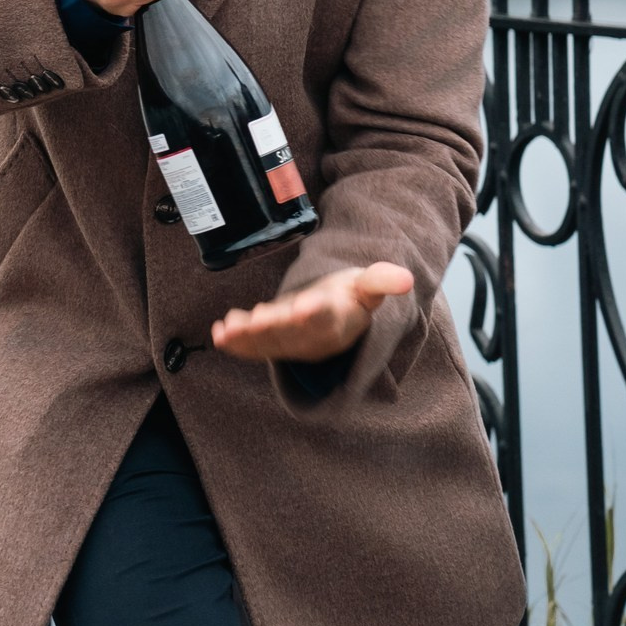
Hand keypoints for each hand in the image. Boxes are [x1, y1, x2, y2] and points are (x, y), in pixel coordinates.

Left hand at [210, 262, 413, 362]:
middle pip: (293, 333)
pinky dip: (236, 343)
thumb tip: (406, 279)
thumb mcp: (368, 284)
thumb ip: (381, 280)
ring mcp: (293, 343)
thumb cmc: (351, 294)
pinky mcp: (274, 344)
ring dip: (247, 337)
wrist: (340, 313)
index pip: (328, 319)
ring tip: (228, 329)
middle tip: (255, 319)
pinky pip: (254, 347)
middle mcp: (315, 338)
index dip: (315, 313)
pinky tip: (218, 333)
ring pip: (269, 342)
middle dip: (272, 327)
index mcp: (340, 321)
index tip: (303, 306)